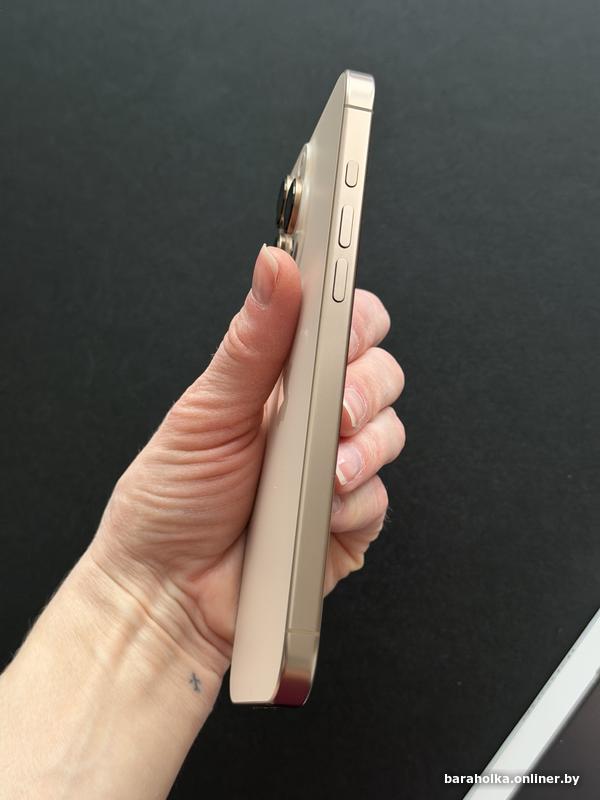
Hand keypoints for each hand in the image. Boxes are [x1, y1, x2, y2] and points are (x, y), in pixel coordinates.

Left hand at [89, 245, 404, 678]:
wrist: (169, 594)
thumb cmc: (173, 502)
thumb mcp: (206, 411)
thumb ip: (252, 340)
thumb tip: (276, 263)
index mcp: (278, 382)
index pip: (338, 325)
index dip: (352, 312)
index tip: (346, 307)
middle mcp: (313, 419)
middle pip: (379, 372)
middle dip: (365, 384)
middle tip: (335, 404)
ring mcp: (334, 469)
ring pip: (390, 431)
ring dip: (363, 446)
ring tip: (321, 468)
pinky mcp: (349, 518)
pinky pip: (379, 496)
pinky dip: (354, 500)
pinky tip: (319, 509)